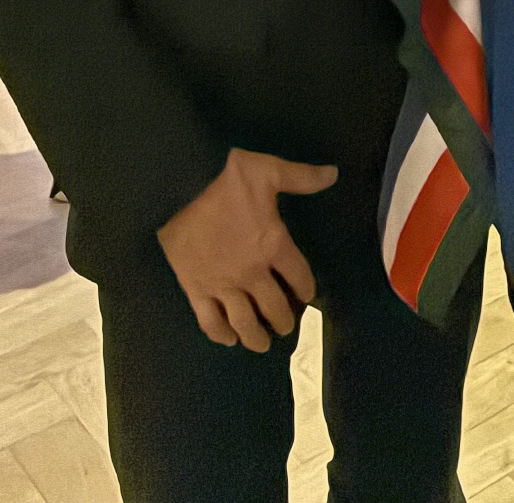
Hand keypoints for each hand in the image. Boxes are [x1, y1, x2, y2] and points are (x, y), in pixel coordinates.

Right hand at [157, 148, 336, 350]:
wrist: (180, 188)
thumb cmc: (227, 180)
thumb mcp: (270, 170)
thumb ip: (303, 177)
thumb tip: (333, 174)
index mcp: (273, 245)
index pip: (299, 277)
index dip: (306, 289)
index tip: (306, 295)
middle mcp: (251, 272)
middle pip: (274, 307)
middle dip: (283, 320)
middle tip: (285, 325)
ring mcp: (223, 284)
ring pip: (244, 323)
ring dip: (256, 337)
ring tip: (263, 343)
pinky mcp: (197, 289)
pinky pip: (210, 321)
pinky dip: (221, 334)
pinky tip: (229, 338)